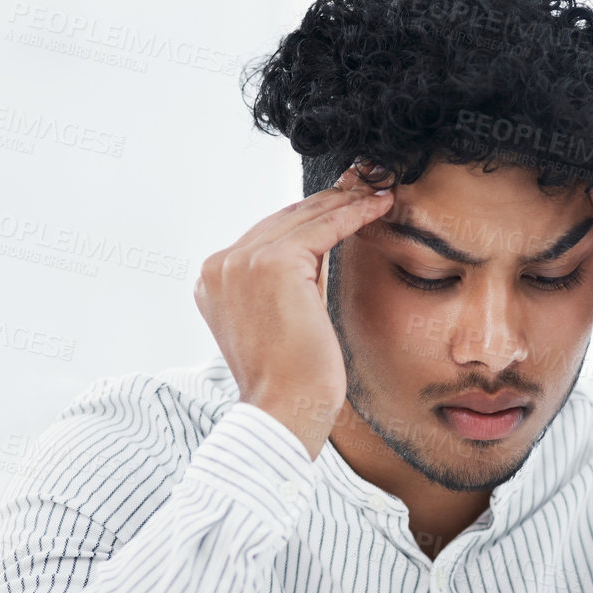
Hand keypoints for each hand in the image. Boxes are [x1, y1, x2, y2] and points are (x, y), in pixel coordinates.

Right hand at [194, 165, 393, 458]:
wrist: (284, 411)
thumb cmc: (291, 380)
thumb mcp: (283, 317)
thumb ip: (291, 279)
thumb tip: (322, 241)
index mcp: (213, 280)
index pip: (267, 235)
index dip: (308, 216)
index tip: (342, 200)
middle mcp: (219, 266)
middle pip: (283, 220)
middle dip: (329, 200)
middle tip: (366, 182)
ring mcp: (240, 262)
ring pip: (303, 218)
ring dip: (346, 201)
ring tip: (378, 190)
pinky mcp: (272, 263)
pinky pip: (321, 227)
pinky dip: (353, 214)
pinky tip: (379, 205)